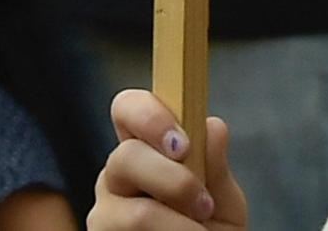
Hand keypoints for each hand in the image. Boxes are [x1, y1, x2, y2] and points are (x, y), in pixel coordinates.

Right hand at [93, 92, 245, 228]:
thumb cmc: (210, 229)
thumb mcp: (223, 200)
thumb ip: (216, 166)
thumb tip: (213, 126)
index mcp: (142, 150)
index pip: (127, 109)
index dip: (149, 116)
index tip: (184, 144)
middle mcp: (115, 178)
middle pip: (126, 158)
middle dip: (175, 181)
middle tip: (205, 205)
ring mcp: (105, 216)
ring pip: (136, 214)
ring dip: (181, 228)